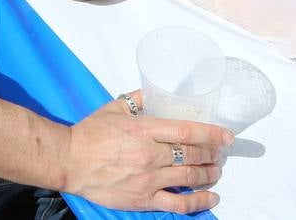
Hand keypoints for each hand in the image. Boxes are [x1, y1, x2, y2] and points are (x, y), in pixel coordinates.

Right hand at [63, 96, 230, 212]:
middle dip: (212, 154)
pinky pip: (178, 203)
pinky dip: (198, 202)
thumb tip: (154, 92)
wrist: (69, 160)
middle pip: (193, 154)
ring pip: (190, 177)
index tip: (226, 135)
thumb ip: (138, 99)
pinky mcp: (144, 198)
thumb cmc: (89, 134)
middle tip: (219, 153)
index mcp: (144, 130)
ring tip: (215, 172)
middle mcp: (150, 154)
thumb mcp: (114, 108)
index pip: (187, 131)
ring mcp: (149, 179)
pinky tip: (210, 198)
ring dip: (209, 174)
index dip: (211, 133)